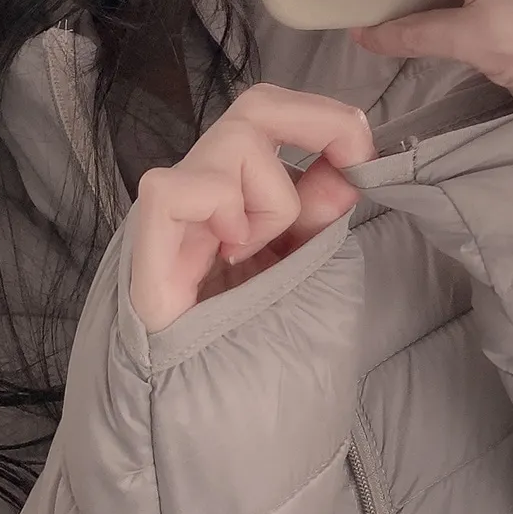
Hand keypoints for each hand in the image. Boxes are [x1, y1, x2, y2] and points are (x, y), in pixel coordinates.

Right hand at [129, 84, 374, 331]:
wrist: (208, 406)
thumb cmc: (252, 343)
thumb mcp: (302, 270)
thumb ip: (319, 219)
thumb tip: (347, 169)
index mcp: (245, 195)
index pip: (275, 117)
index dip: (324, 119)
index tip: (364, 156)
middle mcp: (210, 189)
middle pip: (257, 108)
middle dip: (317, 120)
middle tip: (353, 161)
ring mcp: (177, 209)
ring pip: (235, 143)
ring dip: (273, 202)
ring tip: (255, 255)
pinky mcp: (148, 234)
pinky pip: (181, 186)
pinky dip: (221, 212)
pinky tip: (227, 254)